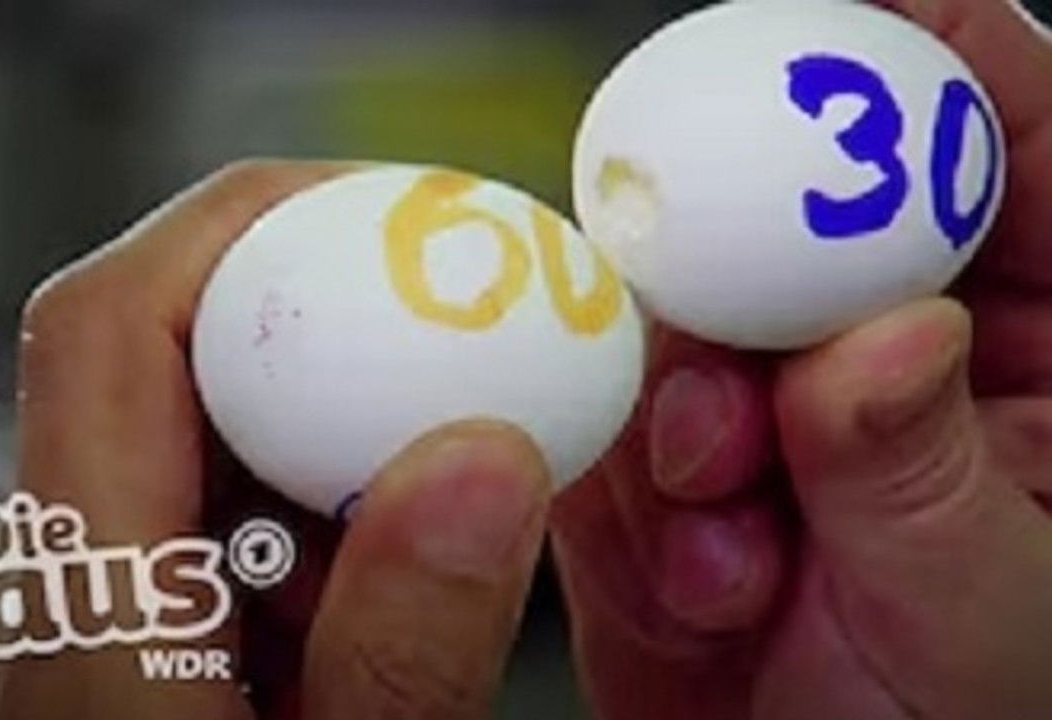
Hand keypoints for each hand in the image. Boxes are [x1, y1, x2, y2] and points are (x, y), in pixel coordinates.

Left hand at [0, 161, 553, 719]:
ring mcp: (46, 629)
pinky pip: (177, 526)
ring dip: (315, 453)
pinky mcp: (79, 654)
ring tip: (416, 551)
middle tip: (457, 383)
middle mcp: (33, 605)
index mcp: (69, 622)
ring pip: (178, 447)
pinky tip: (351, 611)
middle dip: (318, 350)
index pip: (109, 328)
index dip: (245, 230)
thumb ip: (403, 649)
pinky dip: (287, 525)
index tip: (393, 225)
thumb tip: (483, 461)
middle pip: (156, 372)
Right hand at [552, 1, 1051, 717]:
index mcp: (1038, 346)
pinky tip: (698, 581)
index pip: (1012, 140)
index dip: (928, 67)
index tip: (837, 40)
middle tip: (728, 377)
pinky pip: (611, 415)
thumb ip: (917, 467)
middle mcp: (888, 343)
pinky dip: (634, 497)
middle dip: (748, 287)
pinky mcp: (662, 452)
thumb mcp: (980, 617)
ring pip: (684, 314)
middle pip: (809, 208)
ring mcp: (765, 394)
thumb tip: (884, 333)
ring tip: (727, 534)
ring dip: (684, 424)